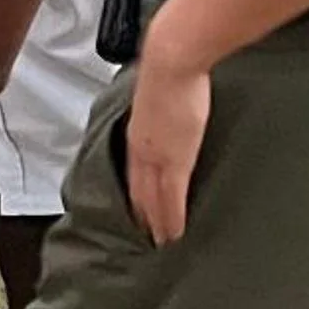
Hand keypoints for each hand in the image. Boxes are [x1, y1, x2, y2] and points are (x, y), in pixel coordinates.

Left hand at [123, 36, 212, 246]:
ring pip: (152, 201)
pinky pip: (172, 199)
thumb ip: (159, 109)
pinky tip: (174, 235)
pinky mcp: (176, 161)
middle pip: (138, 193)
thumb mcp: (157, 95)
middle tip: (145, 239)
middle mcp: (140, 151)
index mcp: (135, 134)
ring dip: (156, 224)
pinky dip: (172, 219)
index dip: (134, 196)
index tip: (136, 213)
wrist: (171, 63)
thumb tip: (166, 107)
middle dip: (141, 217)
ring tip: (160, 245)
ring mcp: (156, 158)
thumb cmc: (169, 70)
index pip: (132, 174)